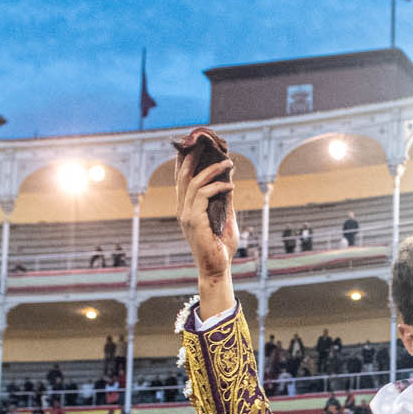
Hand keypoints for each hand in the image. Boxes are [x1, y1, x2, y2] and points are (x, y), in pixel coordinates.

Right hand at [176, 146, 240, 317]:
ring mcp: (186, 215)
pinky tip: (230, 186)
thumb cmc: (221, 247)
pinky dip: (217, 187)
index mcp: (187, 208)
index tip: (195, 147)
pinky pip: (203, 195)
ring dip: (212, 170)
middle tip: (206, 144)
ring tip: (228, 163)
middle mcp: (183, 210)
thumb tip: (228, 182)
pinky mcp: (193, 220)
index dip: (186, 162)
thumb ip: (223, 201)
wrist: (217, 269)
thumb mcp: (224, 218)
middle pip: (183, 176)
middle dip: (192, 157)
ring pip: (195, 183)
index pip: (182, 180)